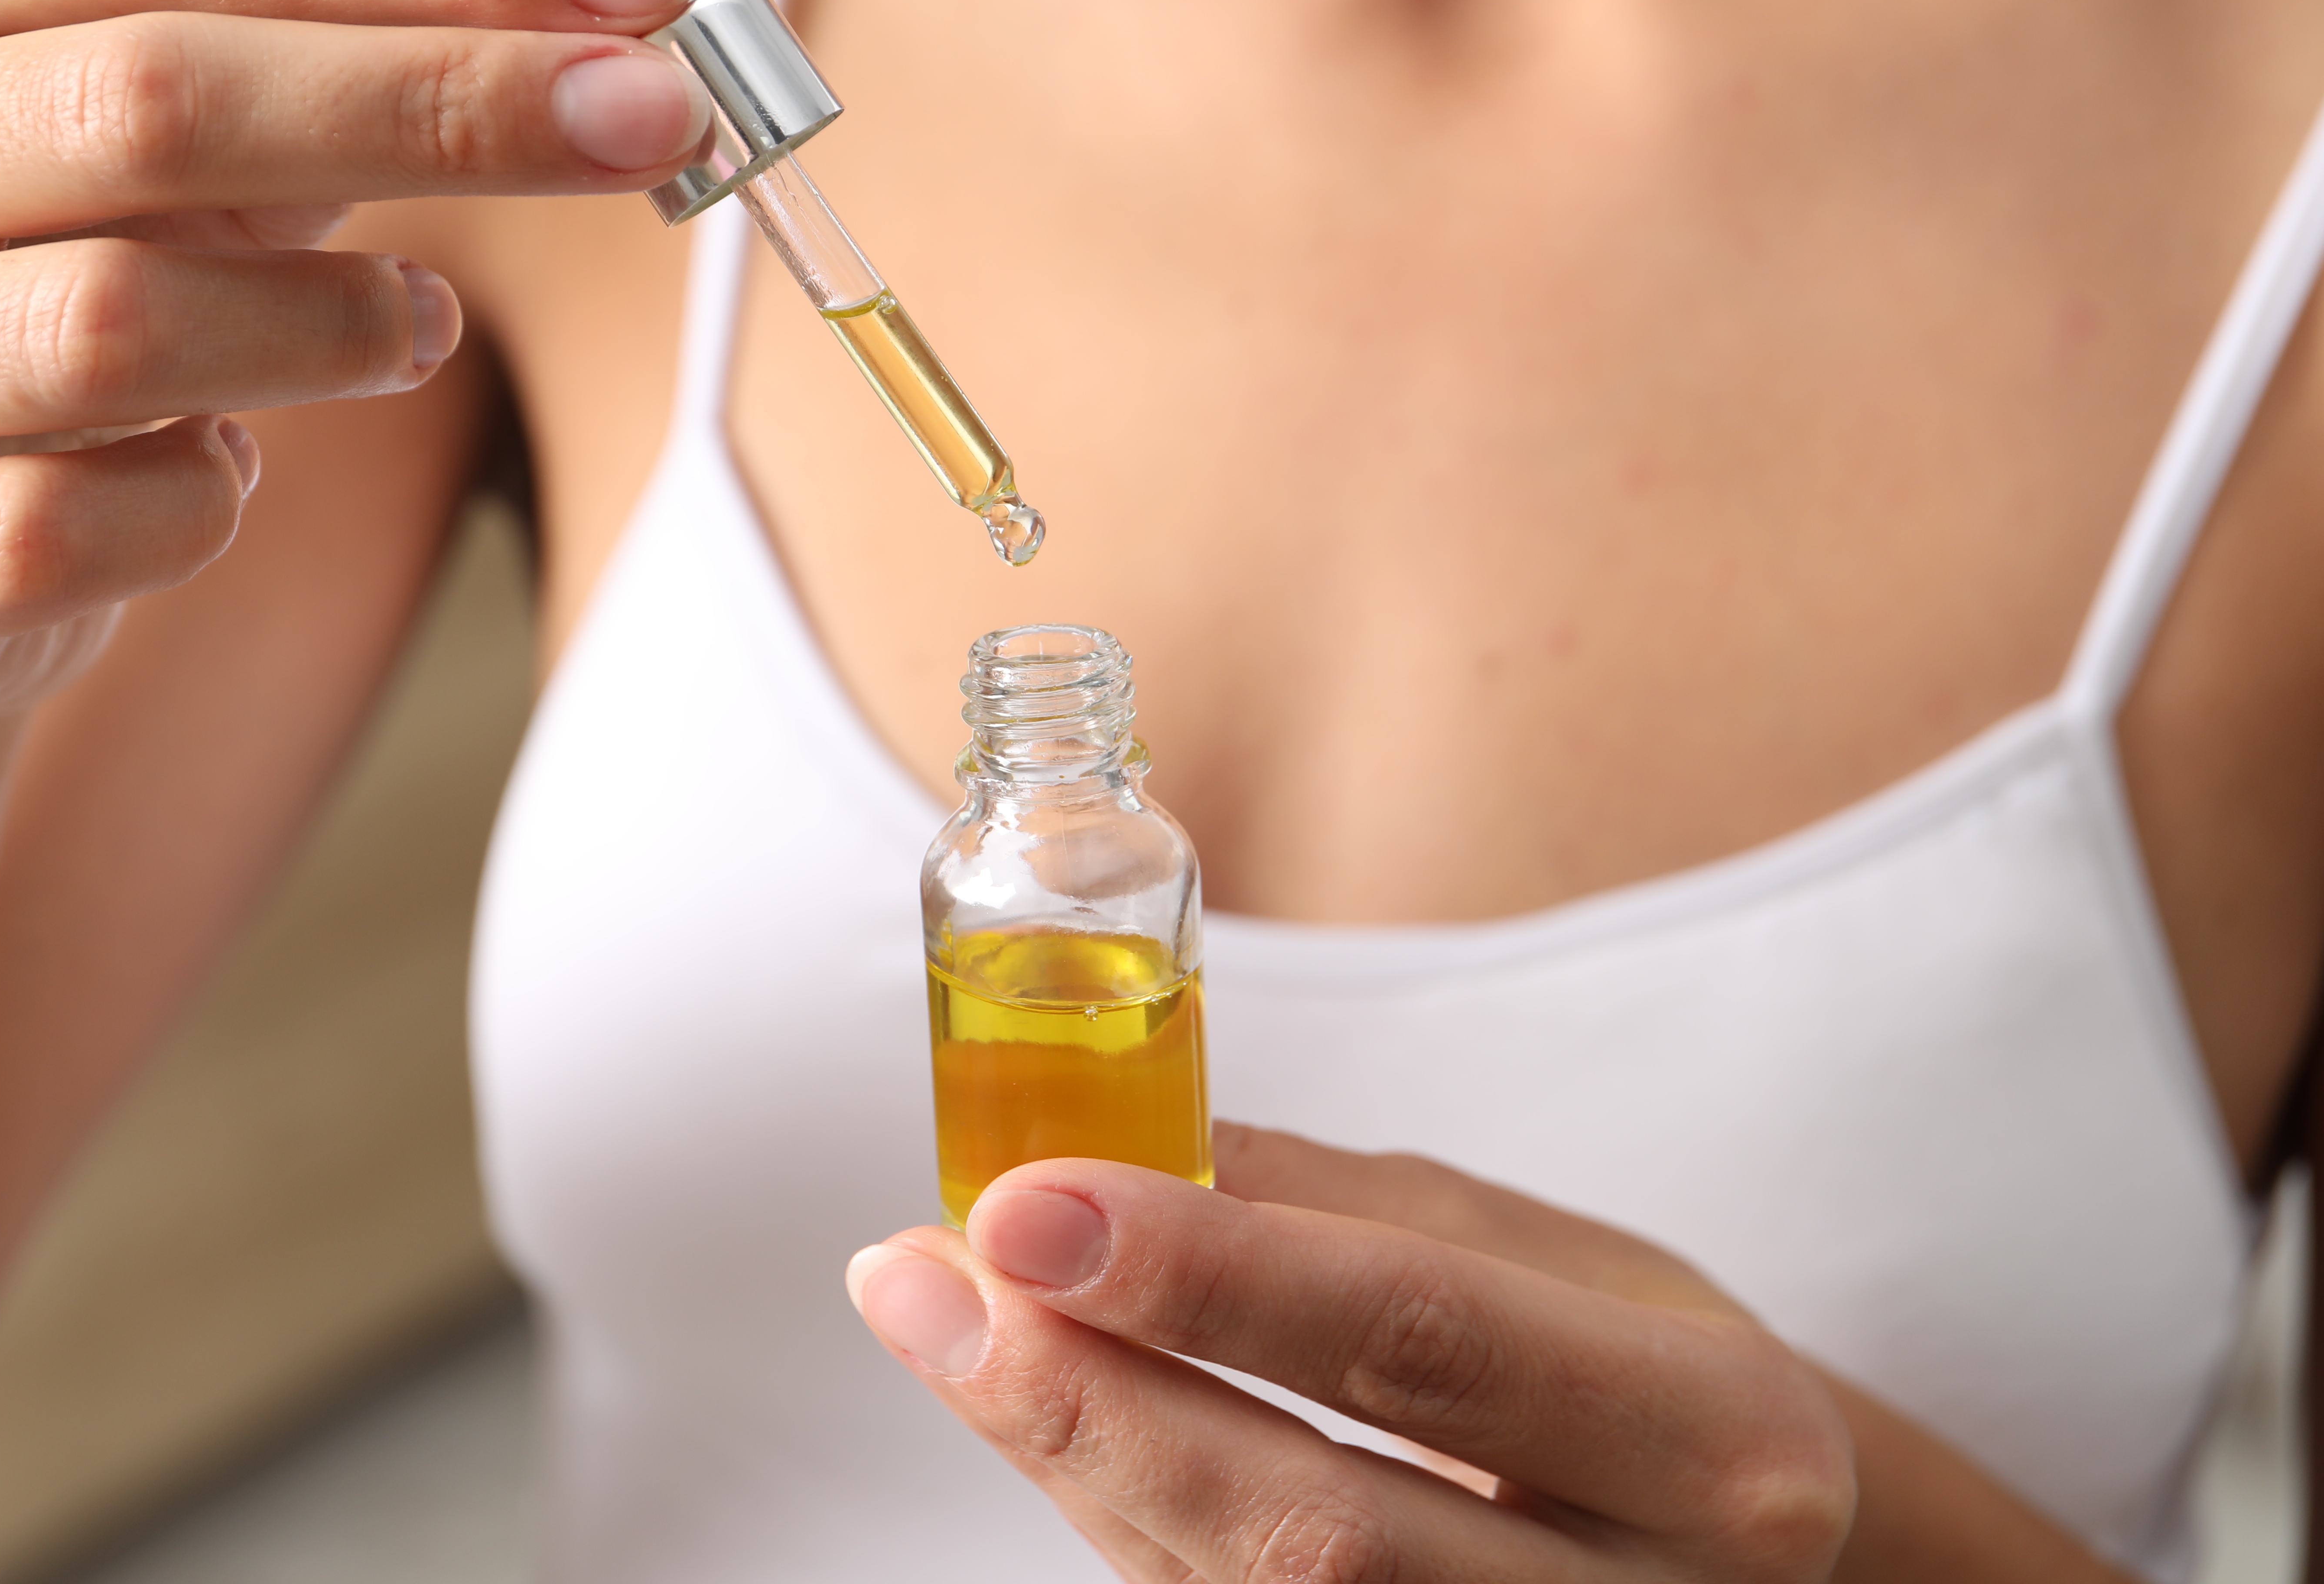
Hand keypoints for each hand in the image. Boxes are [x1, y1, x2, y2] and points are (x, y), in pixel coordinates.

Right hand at [0, 0, 726, 713]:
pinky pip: (52, 534)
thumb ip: (385, 25)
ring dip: (324, 324)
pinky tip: (234, 473)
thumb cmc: (64, 262)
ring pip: (100, 324)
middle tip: (652, 121)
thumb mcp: (198, 120)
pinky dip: (195, 506)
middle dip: (438, 103)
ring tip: (420, 321)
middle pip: (149, 100)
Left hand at [847, 1123, 1857, 1580]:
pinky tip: (1042, 1410)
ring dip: (1066, 1459)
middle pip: (1314, 1531)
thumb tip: (1119, 1146)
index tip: (1022, 1203)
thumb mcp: (1564, 1263)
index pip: (1419, 1340)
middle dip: (1086, 1399)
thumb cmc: (1651, 1387)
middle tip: (921, 1276)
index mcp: (1716, 1437)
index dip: (1206, 1277)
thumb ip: (1348, 1211)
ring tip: (940, 1319)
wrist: (1768, 1567)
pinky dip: (1116, 1515)